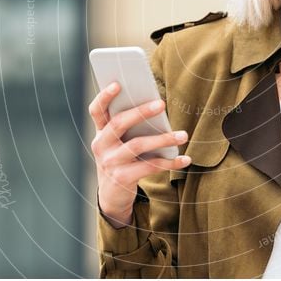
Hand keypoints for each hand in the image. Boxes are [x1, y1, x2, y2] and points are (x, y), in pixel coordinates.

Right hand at [89, 82, 190, 226]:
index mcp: (100, 132)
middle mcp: (101, 146)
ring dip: (162, 139)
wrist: (112, 196)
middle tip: (161, 103)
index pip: (96, 110)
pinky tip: (184, 159)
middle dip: (141, 112)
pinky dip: (169, 162)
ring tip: (183, 135)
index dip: (104, 96)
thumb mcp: (119, 143)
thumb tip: (156, 105)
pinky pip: (149, 166)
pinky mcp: (122, 178)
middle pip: (119, 123)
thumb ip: (131, 126)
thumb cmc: (122, 160)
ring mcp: (110, 163)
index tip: (118, 84)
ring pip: (137, 145)